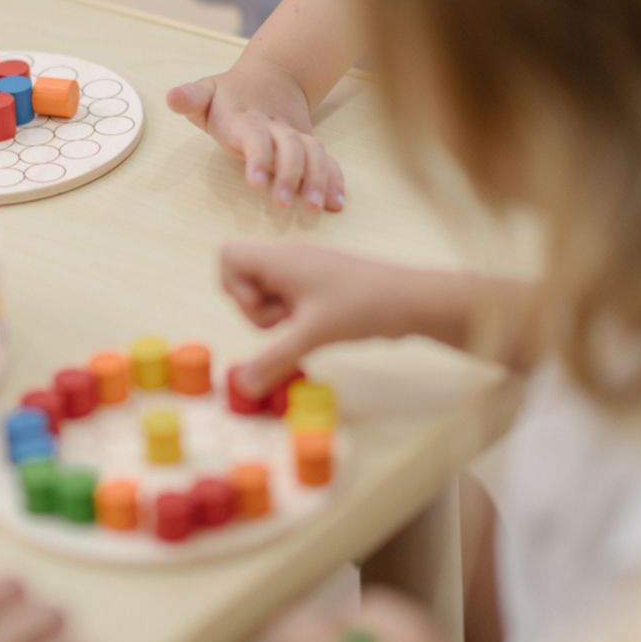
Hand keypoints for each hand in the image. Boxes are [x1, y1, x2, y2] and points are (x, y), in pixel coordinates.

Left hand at [167, 57, 344, 211]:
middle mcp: (277, 127)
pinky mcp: (310, 146)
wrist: (272, 76)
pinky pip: (327, 160)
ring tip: (314, 208)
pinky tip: (336, 203)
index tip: (256, 183)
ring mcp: (296, 136)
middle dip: (289, 175)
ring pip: (314, 154)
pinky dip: (334, 179)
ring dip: (317, 180)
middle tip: (282, 204)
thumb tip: (172, 97)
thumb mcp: (206, 93)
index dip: (258, 158)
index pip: (256, 137)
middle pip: (291, 147)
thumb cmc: (229, 95)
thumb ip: (190, 98)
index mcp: (248, 119)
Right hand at [221, 243, 425, 393]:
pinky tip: (316, 325)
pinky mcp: (318, 284)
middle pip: (242, 279)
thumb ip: (272, 360)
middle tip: (286, 322)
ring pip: (265, 291)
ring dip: (273, 315)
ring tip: (303, 324)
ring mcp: (303, 271)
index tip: (261, 308)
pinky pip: (287, 297)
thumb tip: (242, 385)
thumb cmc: (360, 306)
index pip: (228, 256)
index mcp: (279, 259)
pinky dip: (292, 315)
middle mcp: (287, 259)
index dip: (232, 287)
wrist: (412, 300)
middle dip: (254, 309)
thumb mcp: (312, 335)